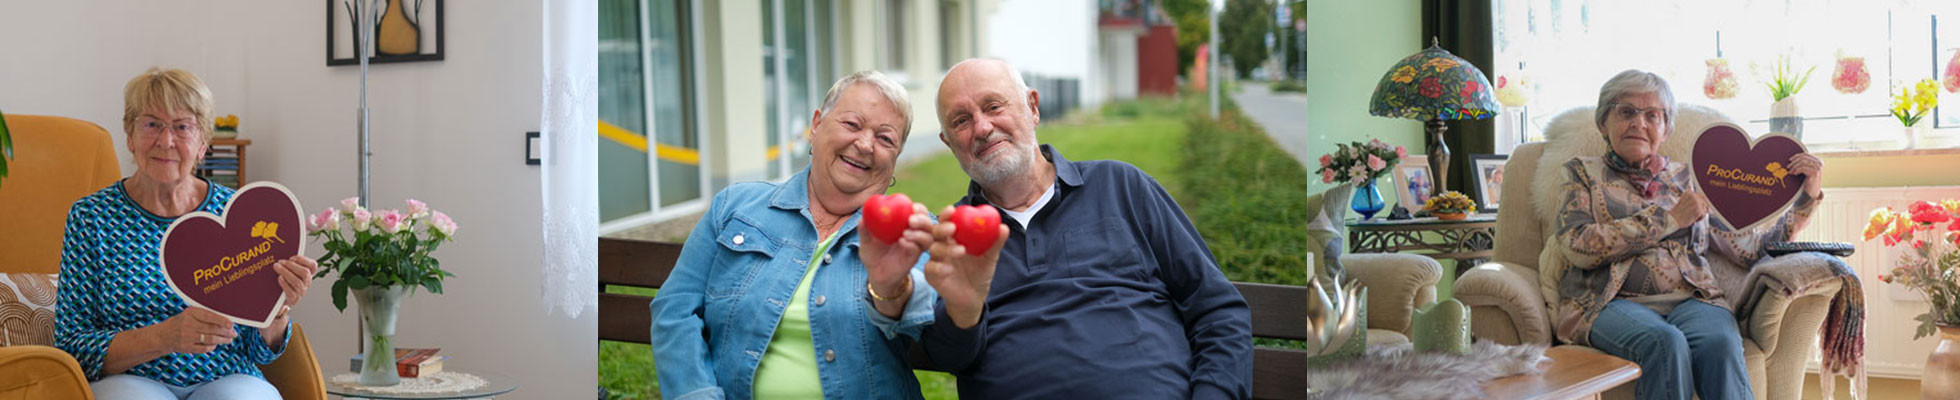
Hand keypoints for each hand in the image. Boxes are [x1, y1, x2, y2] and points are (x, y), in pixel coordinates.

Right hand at [153, 307, 236, 353]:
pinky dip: (212, 346)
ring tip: (229, 339)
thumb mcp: (190, 314)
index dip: (223, 321)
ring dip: (223, 340)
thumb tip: (226, 321)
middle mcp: (188, 325)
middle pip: (213, 329)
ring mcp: (187, 337)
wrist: (163, 335)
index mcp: (190, 313)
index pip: (210, 317)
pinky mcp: (186, 348)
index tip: (232, 324)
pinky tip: (216, 344)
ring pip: (210, 339)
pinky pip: (204, 348)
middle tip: (234, 333)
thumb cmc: (181, 322)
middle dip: (226, 332)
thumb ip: (205, 315)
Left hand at [272, 255, 318, 319]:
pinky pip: (291, 292)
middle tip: (280, 262)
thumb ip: (288, 264)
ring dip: (286, 272)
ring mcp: (301, 292)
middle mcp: (307, 283)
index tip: (292, 257)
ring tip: (277, 267)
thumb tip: (281, 253)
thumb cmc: (282, 283)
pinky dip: (285, 284)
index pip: (313, 266)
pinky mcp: (294, 300)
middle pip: (305, 273)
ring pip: (297, 282)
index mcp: (307, 275)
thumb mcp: (288, 272)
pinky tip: (279, 278)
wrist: (278, 301)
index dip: (303, 260)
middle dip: (291, 265)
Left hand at [861, 203, 933, 306]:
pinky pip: (919, 249)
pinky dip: (913, 244)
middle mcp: (914, 233)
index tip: (913, 207)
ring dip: (919, 233)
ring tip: (904, 234)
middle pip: (928, 222)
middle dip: (922, 219)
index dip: (919, 208)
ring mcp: (916, 246)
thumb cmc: (872, 253)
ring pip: (928, 236)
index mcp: (904, 224)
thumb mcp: (866, 241)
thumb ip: (864, 230)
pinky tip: (902, 242)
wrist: (875, 274)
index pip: (918, 212)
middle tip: (911, 220)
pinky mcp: (914, 257)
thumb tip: (862, 218)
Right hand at [924, 206, 1007, 328]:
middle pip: (936, 232)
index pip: (947, 222)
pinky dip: (939, 267)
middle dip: (942, 228)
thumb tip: (1003, 227)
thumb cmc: (979, 272)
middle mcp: (942, 246)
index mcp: (954, 238)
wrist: (974, 296)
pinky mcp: (931, 275)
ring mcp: (935, 260)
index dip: (947, 215)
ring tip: (961, 251)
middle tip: (952, 228)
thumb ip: (995, 243)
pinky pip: (931, 268)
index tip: (952, 210)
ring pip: (935, 249)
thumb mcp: (990, 257)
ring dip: (946, 248)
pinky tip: (949, 269)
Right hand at [1669, 189, 1710, 227]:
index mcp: (1689, 192)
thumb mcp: (1684, 201)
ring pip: (1705, 209)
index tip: (1695, 209)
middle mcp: (1693, 196)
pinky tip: (1693, 219)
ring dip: (1700, 214)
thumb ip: (1692, 199)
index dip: (1700, 204)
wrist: (1672, 219)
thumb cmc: (1678, 212)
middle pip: (1704, 203)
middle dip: (1700, 209)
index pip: (1701, 197)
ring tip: (1692, 216)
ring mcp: (1696, 203)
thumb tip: (1704, 202)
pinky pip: (1704, 214)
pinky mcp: (1698, 210)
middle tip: (1693, 213)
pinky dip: (1699, 218)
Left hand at [1786, 153, 1823, 198]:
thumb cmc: (1807, 181)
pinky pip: (1803, 168)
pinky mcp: (1815, 173)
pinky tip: (1794, 174)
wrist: (1812, 192)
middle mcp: (1819, 163)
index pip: (1805, 155)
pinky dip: (1796, 170)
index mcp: (1817, 161)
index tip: (1789, 160)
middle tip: (1788, 167)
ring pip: (1802, 162)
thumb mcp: (1806, 170)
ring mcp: (1817, 168)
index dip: (1796, 156)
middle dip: (1793, 162)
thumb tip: (1790, 159)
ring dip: (1794, 167)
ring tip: (1790, 172)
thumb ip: (1802, 164)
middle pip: (1803, 158)